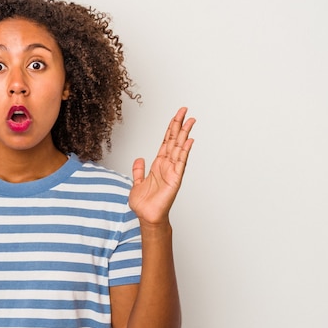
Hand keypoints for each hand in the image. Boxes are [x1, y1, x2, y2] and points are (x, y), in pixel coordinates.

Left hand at [128, 107, 194, 225]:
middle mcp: (167, 165)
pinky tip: (189, 140)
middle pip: (174, 141)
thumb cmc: (144, 204)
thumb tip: (139, 158)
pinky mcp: (175, 179)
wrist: (147, 217)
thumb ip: (138, 170)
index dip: (170, 128)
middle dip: (179, 125)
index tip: (176, 116)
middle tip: (185, 110)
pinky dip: (185, 151)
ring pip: (179, 148)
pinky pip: (181, 162)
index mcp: (158, 165)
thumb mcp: (137, 183)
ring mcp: (172, 171)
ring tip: (190, 120)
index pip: (166, 142)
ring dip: (184, 134)